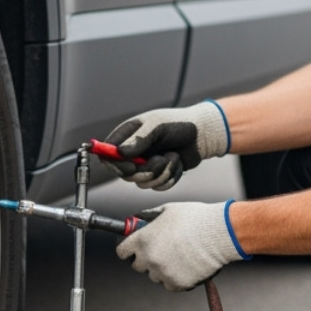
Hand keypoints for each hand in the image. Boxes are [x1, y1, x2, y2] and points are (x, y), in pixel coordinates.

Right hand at [103, 100, 229, 189]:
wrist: (202, 135)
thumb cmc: (179, 124)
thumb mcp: (157, 126)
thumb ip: (138, 139)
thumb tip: (120, 152)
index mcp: (128, 135)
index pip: (108, 154)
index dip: (114, 164)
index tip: (129, 166)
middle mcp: (134, 152)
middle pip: (124, 173)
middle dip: (144, 171)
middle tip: (159, 161)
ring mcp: (146, 164)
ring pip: (142, 183)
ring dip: (161, 172)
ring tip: (172, 157)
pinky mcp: (159, 175)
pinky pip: (158, 186)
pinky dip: (170, 176)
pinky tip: (177, 162)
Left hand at [116, 201, 247, 291]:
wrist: (219, 233)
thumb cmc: (195, 219)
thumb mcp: (168, 210)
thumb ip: (150, 217)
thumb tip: (140, 221)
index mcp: (142, 239)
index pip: (122, 251)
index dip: (128, 249)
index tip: (133, 249)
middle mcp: (149, 258)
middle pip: (137, 266)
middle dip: (146, 259)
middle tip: (162, 251)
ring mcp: (162, 272)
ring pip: (155, 276)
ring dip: (162, 269)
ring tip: (179, 256)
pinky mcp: (177, 283)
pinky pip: (170, 284)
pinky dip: (176, 278)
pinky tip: (186, 265)